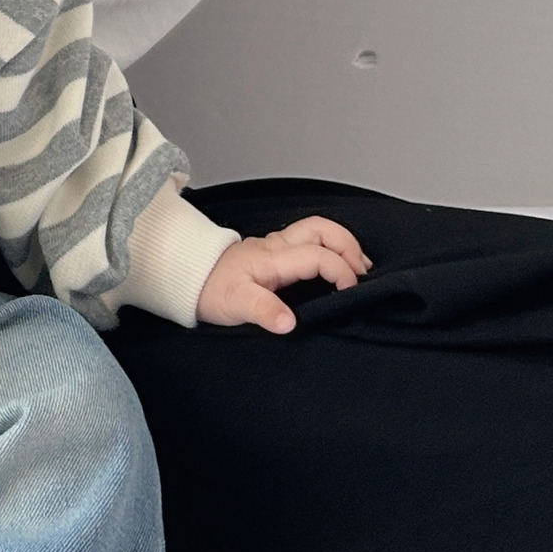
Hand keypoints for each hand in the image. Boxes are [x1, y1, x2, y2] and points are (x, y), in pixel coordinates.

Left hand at [196, 218, 371, 333]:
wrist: (188, 279)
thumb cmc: (210, 291)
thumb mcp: (235, 305)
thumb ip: (263, 311)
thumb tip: (290, 323)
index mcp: (273, 258)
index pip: (318, 255)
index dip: (341, 271)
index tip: (351, 292)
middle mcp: (277, 246)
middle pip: (323, 229)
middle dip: (349, 246)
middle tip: (364, 272)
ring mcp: (276, 246)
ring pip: (317, 229)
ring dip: (342, 243)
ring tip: (359, 267)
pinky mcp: (274, 252)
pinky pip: (309, 239)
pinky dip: (330, 247)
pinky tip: (336, 265)